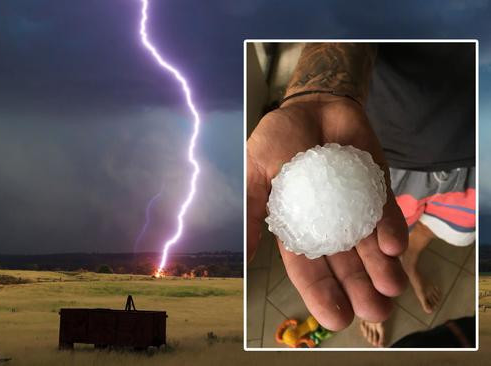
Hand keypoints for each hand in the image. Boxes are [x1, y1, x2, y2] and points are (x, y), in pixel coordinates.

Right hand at [247, 94, 407, 330]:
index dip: (320, 292)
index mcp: (296, 226)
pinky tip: (393, 247)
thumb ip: (253, 208)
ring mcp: (355, 209)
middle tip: (374, 312)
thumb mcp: (258, 170)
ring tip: (392, 289)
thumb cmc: (279, 138)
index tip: (335, 318)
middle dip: (359, 289)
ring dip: (381, 269)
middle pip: (344, 265)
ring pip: (369, 248)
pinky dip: (390, 230)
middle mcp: (328, 225)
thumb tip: (244, 254)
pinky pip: (385, 214)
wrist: (313, 105)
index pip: (307, 267)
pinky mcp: (377, 191)